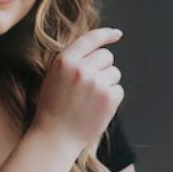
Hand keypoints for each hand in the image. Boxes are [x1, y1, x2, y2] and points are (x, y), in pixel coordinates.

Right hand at [30, 27, 124, 148]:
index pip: (90, 39)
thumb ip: (73, 62)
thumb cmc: (53, 109)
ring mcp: (96, 83)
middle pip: (107, 56)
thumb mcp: (54, 77)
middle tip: (91, 85)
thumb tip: (98, 50)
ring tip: (90, 100)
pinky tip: (96, 108)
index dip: (106, 34)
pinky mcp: (109, 97)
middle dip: (103, 67)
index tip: (116, 34)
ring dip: (107, 84)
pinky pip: (118, 90)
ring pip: (114, 73)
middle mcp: (81, 68)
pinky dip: (111, 99)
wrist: (55, 137)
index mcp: (64, 61)